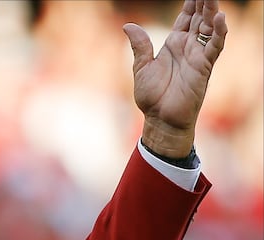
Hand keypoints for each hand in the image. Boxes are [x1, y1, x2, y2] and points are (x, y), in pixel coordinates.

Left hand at [123, 0, 227, 157]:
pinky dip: (219, 32)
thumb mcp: (141, 67)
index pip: (185, 18)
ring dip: (212, 12)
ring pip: (209, 28)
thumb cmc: (151, 97)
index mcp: (173, 45)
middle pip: (199, 18)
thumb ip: (140, 45)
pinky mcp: (204, 67)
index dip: (191, 4)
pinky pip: (215, 46)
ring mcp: (198, 56)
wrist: (159, 118)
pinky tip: (219, 18)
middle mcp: (188, 47)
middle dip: (204, 3)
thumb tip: (128, 25)